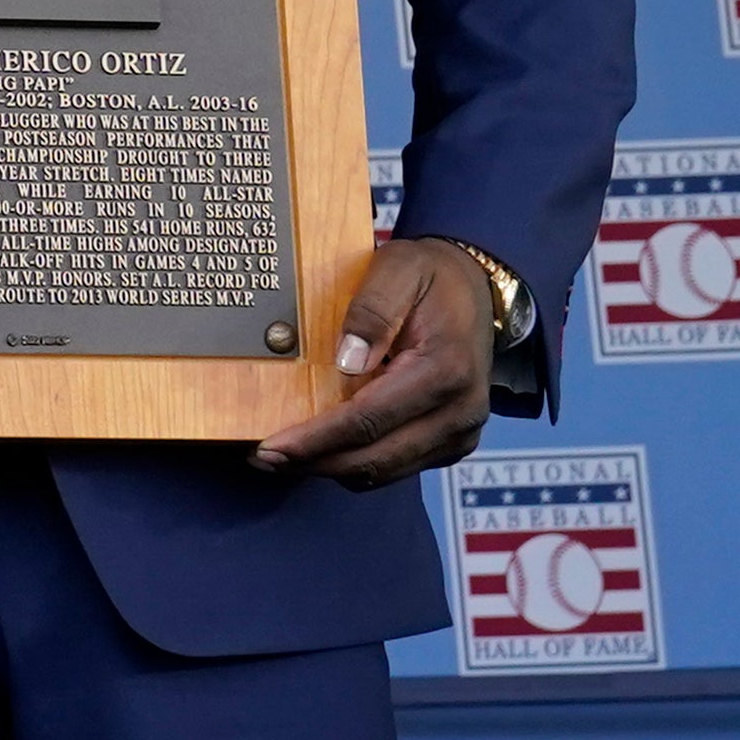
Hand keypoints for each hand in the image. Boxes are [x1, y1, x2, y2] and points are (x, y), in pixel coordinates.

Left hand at [250, 239, 497, 488]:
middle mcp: (460, 412)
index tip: (271, 448)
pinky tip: (319, 449)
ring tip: (281, 457)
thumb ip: (372, 308)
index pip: (370, 419)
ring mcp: (458, 433)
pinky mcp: (450, 442)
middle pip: (376, 458)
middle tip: (262, 459)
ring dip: (330, 468)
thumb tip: (346, 360)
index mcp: (446, 371)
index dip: (317, 439)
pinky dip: (354, 462)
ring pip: (385, 470)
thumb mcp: (399, 269)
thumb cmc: (431, 276)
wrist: (477, 290)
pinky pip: (396, 465)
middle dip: (314, 463)